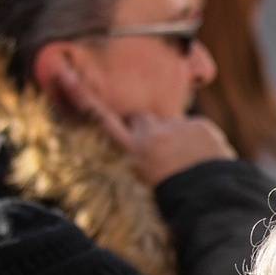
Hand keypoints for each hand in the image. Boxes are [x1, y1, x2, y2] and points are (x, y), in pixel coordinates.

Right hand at [55, 74, 232, 183]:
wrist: (212, 201)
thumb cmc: (176, 199)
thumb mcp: (144, 181)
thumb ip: (141, 154)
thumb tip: (149, 141)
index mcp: (131, 152)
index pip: (100, 118)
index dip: (80, 95)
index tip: (63, 73)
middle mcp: (149, 135)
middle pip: (140, 119)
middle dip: (147, 130)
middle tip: (162, 154)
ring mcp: (175, 128)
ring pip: (171, 125)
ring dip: (177, 138)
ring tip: (189, 164)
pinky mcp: (199, 125)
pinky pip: (197, 129)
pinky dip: (201, 141)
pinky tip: (206, 161)